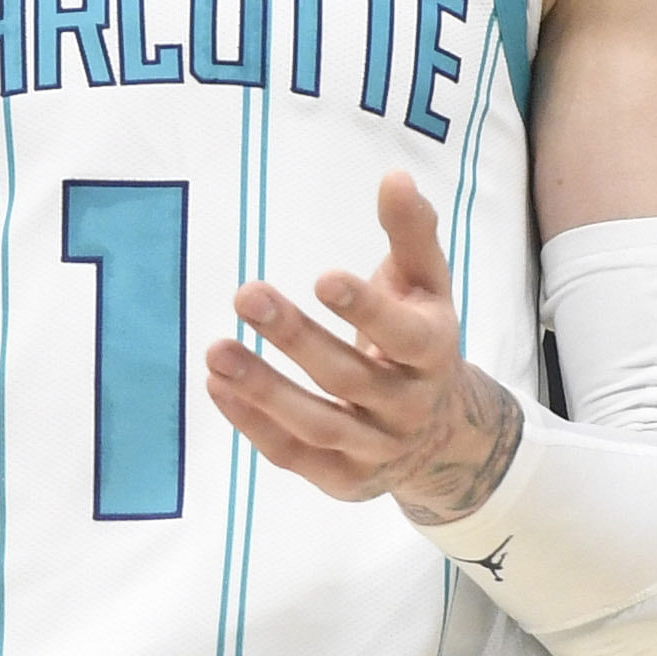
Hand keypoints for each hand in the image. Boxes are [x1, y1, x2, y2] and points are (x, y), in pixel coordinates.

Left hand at [207, 170, 523, 523]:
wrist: (441, 434)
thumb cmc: (417, 335)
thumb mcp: (424, 284)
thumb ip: (411, 233)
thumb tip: (395, 176)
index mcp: (433, 352)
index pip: (404, 336)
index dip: (366, 309)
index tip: (322, 278)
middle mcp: (408, 406)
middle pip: (350, 377)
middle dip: (296, 338)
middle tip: (246, 295)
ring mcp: (376, 449)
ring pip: (318, 423)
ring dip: (263, 389)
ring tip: (216, 350)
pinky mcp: (343, 479)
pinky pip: (294, 455)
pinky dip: (252, 424)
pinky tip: (217, 385)